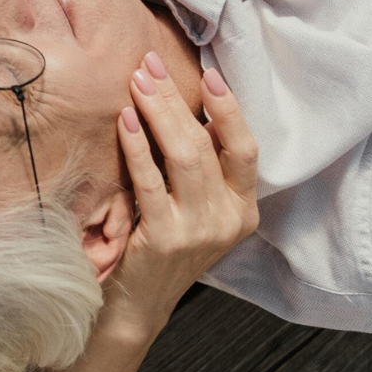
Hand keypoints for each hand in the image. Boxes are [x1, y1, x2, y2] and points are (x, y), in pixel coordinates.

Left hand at [103, 53, 258, 340]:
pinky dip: (137, 146)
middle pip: (208, 144)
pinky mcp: (166, 239)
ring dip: (159, 113)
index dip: (229, 109)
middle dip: (178, 99)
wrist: (136, 307)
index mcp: (243, 209)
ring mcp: (200, 231)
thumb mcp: (193, 209)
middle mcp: (229, 219)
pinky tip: (124, 121)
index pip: (246, 149)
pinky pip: (150, 182)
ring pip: (185, 156)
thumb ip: (199, 168)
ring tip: (137, 81)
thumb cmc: (160, 247)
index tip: (208, 72)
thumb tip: (186, 106)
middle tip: (150, 64)